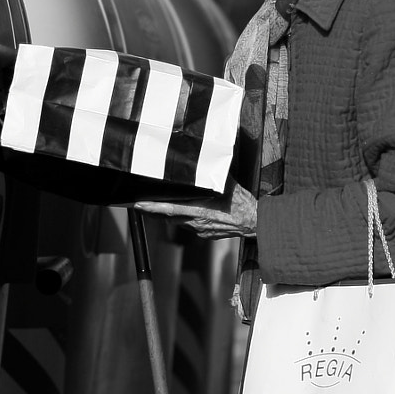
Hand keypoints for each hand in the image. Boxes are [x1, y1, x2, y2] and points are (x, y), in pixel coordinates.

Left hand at [135, 182, 256, 236]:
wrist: (255, 223)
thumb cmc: (243, 204)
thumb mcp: (228, 184)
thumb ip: (214, 173)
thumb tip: (208, 158)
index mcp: (200, 210)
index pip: (170, 209)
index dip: (153, 207)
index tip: (139, 204)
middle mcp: (197, 223)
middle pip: (169, 217)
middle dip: (154, 211)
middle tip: (139, 205)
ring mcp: (200, 231)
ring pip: (178, 222)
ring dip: (167, 215)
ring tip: (155, 207)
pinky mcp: (204, 235)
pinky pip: (189, 226)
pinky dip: (182, 219)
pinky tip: (182, 213)